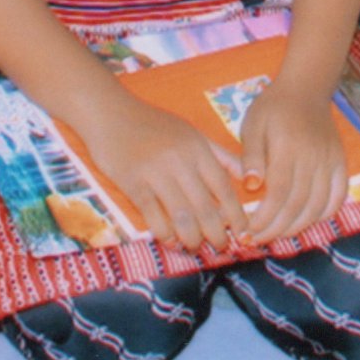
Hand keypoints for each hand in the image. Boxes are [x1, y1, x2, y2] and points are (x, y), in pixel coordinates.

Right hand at [80, 95, 245, 254]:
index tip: (243, 233)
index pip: (224, 188)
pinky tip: (170, 239)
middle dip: (217, 234)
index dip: (236, 214)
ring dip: (191, 238)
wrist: (110, 113)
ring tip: (195, 246)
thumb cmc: (153, 125)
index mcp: (197, 148)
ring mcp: (156, 172)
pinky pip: (153, 216)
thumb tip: (249, 178)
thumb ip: (220, 156)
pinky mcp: (133, 183)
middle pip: (206, 207)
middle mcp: (180, 161)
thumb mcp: (191, 133)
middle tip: (221, 247)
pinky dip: (164, 232)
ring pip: (182, 216)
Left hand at [236, 81, 348, 243]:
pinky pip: (338, 197)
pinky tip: (306, 221)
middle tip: (258, 240)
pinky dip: (324, 215)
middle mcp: (313, 157)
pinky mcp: (342, 164)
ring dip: (298, 227)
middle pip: (298, 205)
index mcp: (288, 147)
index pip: (278, 193)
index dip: (264, 218)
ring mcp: (331, 161)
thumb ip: (251, 157)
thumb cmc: (273, 108)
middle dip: (276, 229)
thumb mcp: (253, 126)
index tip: (249, 231)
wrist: (306, 89)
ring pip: (318, 206)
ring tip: (278, 234)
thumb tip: (250, 187)